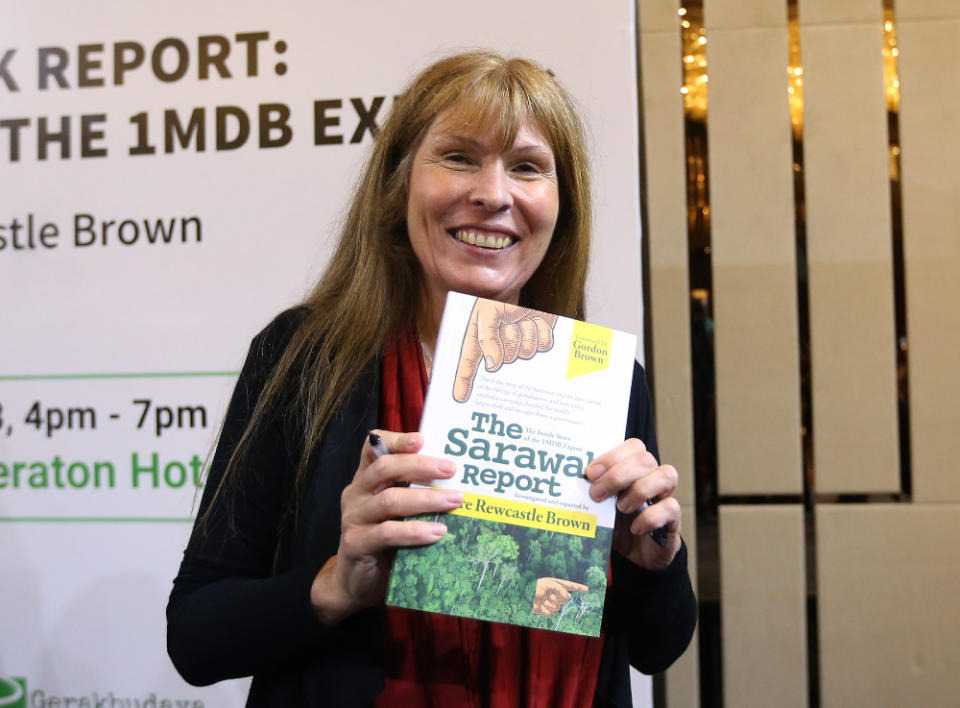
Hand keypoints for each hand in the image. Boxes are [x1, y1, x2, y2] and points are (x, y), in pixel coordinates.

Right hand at [309, 431, 462, 624]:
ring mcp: (353, 518)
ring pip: (390, 500)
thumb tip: (457, 479)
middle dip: (421, 466)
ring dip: (426, 499)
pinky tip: (438, 532)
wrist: (356, 582)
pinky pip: (387, 533)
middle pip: (385, 468)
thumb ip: (414, 491)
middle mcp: (356, 493)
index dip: (397, 440)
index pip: (374, 447)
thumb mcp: (398, 512)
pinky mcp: (356, 544)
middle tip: (451, 469)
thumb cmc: (385, 541)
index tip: (423, 439)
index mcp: (366, 479)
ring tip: (455, 501)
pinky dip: (415, 531)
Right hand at [453, 298, 557, 401]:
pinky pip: (544, 344)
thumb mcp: (485, 312)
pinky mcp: (538, 342)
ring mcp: (519, 347)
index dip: (463, 384)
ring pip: (527, 351)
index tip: (461, 399)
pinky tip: (535, 320)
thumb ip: (486, 338)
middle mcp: (497, 350)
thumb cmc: (499, 299)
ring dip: (526, 331)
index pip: (467, 367)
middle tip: (508, 324)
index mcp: (478, 343)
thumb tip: (492, 364)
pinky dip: (541, 329)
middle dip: (510, 339)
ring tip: (521, 320)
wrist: (524, 281)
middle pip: (506, 359)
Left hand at [532, 577, 588, 616]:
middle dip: (556, 597)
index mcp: (557, 585)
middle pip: (564, 599)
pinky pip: (551, 614)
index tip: (588, 589)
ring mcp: (552, 603)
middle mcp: (556, 594)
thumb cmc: (536, 587)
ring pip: (558, 607)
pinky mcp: (547, 611)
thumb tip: (570, 597)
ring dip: (550, 604)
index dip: (579, 588)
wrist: (524, 597)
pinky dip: (546, 610)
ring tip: (542, 600)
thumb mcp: (548, 584)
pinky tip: (540, 606)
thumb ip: (560, 589)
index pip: (571, 586)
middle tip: (547, 594)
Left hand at [585, 439, 681, 569]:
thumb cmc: (617, 524)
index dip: (611, 456)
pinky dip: (651, 517)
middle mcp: (652, 477)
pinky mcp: (673, 520)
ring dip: (639, 490)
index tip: (590, 473)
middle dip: (618, 475)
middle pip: (646, 459)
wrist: (635, 557)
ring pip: (666, 475)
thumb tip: (571, 484)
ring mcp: (665, 497)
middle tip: (597, 494)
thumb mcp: (601, 507)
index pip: (633, 446)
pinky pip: (671, 508)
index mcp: (634, 469)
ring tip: (620, 508)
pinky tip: (635, 528)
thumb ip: (593, 493)